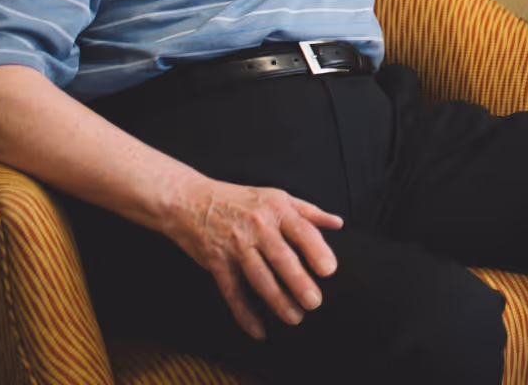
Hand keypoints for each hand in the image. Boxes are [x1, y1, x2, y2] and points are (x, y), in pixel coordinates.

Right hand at [164, 179, 343, 339]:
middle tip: (314, 302)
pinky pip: (232, 291)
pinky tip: (259, 330)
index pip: (301, 231)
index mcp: (276, 209)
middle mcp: (257, 227)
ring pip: (258, 276)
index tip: (329, 270)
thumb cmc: (240, 200)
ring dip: (276, 300)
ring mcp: (235, 245)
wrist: (190, 201)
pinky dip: (244, 313)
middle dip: (298, 281)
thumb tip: (338, 223)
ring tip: (294, 318)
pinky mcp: (216, 262)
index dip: (316, 250)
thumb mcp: (276, 196)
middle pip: (281, 257)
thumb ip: (308, 211)